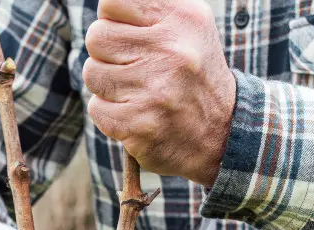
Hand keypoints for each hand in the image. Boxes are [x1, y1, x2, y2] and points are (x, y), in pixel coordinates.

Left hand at [83, 0, 235, 185]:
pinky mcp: (139, 124)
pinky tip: (136, 113)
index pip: (112, 2)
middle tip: (134, 65)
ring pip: (92, 72)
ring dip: (107, 84)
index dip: (113, 19)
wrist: (221, 133)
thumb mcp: (186, 25)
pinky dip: (110, 112)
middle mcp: (171, 51)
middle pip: (97, 36)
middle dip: (107, 53)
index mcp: (182, 18)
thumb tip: (107, 4)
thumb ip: (148, 7)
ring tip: (137, 89)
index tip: (130, 33)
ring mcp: (155, 90)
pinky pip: (96, 107)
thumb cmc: (192, 72)